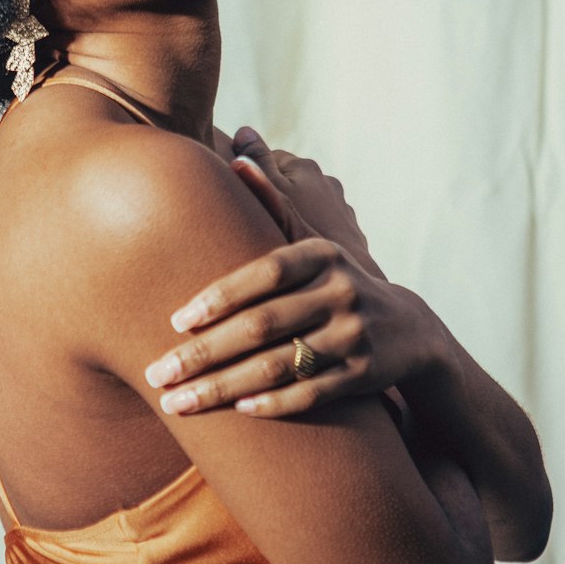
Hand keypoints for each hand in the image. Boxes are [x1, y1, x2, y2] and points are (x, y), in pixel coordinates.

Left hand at [143, 128, 441, 417]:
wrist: (408, 330)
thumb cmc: (334, 280)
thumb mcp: (311, 239)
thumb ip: (272, 201)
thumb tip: (236, 149)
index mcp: (321, 254)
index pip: (264, 273)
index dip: (220, 296)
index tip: (174, 320)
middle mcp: (340, 292)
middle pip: (263, 326)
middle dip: (204, 354)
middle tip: (156, 374)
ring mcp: (355, 335)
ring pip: (280, 366)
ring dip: (224, 388)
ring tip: (176, 403)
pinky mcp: (366, 375)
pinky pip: (312, 394)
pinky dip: (274, 404)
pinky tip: (236, 415)